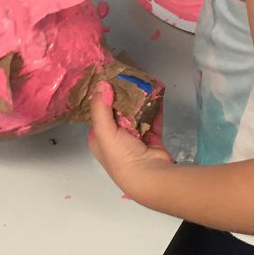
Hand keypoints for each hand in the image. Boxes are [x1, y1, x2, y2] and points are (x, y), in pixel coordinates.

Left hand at [88, 81, 173, 201]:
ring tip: (141, 82)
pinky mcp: (152, 139)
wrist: (150, 176)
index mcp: (100, 140)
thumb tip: (100, 85)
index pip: (98, 115)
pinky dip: (154, 108)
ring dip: (139, 101)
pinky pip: (153, 119)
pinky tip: (156, 94)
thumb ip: (100, 108)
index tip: (105, 80)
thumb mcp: (104, 132)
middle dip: (122, 97)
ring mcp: (135, 140)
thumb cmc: (121, 157)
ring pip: (136, 115)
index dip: (101, 98)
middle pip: (118, 113)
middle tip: (126, 77)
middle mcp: (116, 140)